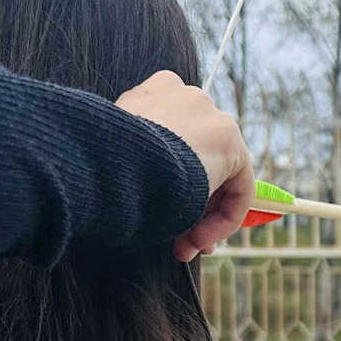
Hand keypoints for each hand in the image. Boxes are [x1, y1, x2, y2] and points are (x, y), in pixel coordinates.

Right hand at [116, 71, 253, 260]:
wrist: (111, 163)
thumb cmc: (102, 167)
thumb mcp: (117, 158)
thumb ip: (139, 162)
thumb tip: (150, 193)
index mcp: (152, 93)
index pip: (173, 136)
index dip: (169, 180)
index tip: (157, 211)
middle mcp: (185, 96)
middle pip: (199, 156)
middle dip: (191, 204)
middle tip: (176, 240)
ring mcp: (210, 115)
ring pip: (219, 174)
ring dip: (202, 217)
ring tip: (184, 247)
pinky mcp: (230, 140)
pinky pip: (238, 187)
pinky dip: (223, 219)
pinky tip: (197, 240)